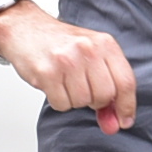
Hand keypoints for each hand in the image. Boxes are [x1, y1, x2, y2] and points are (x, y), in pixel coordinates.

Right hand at [0, 4, 137, 133]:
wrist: (25, 28)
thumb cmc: (60, 43)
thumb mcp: (91, 55)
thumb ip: (108, 86)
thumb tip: (116, 123)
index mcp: (105, 43)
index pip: (126, 82)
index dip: (126, 106)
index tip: (124, 121)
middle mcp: (88, 49)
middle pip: (104, 96)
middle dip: (95, 101)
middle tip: (83, 89)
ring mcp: (67, 60)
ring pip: (82, 102)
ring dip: (73, 100)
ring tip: (65, 81)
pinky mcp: (47, 73)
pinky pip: (62, 104)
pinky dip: (58, 100)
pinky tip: (53, 84)